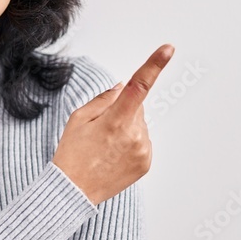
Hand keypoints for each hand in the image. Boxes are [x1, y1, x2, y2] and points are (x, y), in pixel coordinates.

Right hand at [52, 44, 174, 204]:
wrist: (74, 191)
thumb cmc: (72, 154)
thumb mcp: (78, 119)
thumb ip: (103, 99)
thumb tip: (122, 87)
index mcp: (115, 120)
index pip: (138, 86)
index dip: (154, 65)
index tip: (168, 48)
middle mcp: (135, 134)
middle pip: (135, 107)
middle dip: (121, 111)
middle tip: (99, 130)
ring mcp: (143, 150)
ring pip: (139, 125)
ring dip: (126, 129)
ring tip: (104, 147)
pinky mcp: (146, 163)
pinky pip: (142, 142)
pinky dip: (131, 144)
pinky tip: (113, 156)